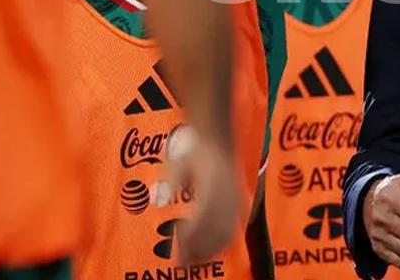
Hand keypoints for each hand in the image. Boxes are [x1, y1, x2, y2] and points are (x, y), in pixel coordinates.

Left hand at [164, 125, 240, 264]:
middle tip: (182, 261)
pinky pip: (232, 228)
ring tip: (193, 259)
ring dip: (211, 250)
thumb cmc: (193, 148)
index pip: (203, 216)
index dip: (191, 235)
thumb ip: (172, 181)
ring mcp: (235, 199)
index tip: (178, 247)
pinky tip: (208, 249)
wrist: (215, 138)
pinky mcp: (238, 203)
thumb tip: (162, 202)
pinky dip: (221, 243)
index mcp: (212, 181)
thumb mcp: (178, 161)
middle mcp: (227, 193)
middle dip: (200, 249)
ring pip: (227, 233)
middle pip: (216, 230)